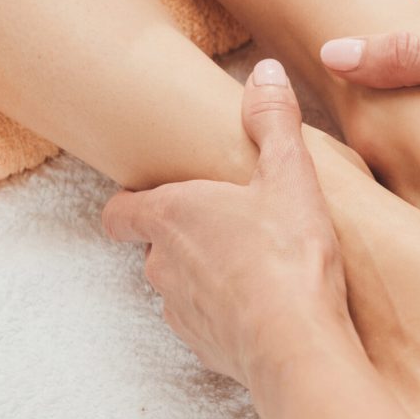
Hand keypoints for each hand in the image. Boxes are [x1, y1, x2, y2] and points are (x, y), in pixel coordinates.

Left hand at [101, 59, 351, 387]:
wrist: (297, 342)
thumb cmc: (287, 255)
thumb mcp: (289, 175)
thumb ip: (273, 121)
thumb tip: (265, 72)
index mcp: (173, 215)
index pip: (122, 211)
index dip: (130, 204)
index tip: (149, 197)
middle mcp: (164, 265)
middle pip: (155, 246)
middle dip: (183, 235)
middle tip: (226, 223)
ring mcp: (180, 310)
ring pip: (179, 285)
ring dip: (204, 274)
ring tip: (249, 265)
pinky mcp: (204, 345)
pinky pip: (204, 321)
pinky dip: (223, 310)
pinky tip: (260, 303)